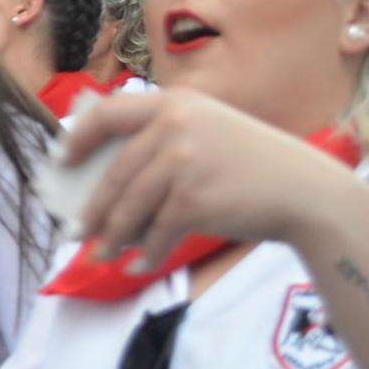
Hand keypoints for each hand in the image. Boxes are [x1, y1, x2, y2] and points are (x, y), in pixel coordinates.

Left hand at [66, 89, 363, 271]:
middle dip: (93, 209)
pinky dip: (145, 252)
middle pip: (115, 174)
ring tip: (101, 255)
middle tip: (75, 231)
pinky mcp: (192, 200)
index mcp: (174, 104)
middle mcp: (173, 127)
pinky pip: (156, 232)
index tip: (61, 161)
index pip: (107, 113)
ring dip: (113, 237)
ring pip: (130, 207)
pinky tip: (139, 264)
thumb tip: (109, 176)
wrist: (307, 192)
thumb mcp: (210, 129)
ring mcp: (182, 163)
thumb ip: (165, 138)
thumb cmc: (256, 165)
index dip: (78, 138)